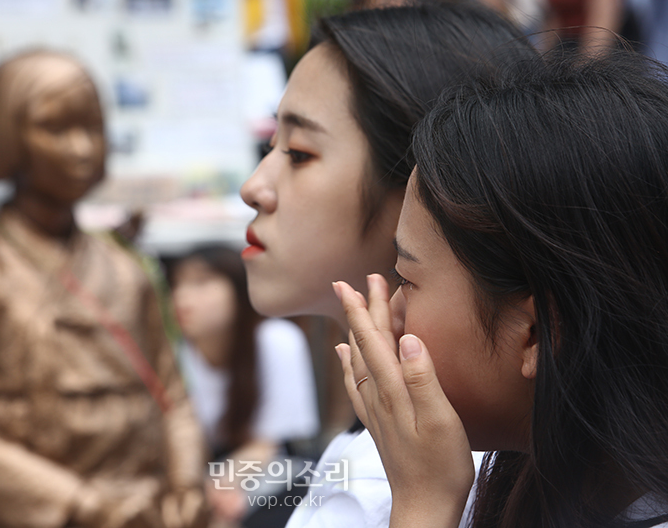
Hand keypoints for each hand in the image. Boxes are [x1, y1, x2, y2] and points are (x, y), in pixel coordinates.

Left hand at [333, 275, 474, 527]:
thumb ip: (424, 378)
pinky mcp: (379, 422)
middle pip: (365, 344)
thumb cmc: (440, 467)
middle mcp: (378, 396)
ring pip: (359, 359)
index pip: (374, 340)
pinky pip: (356, 382)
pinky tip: (344, 354)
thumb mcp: (441, 420)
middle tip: (356, 281)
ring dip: (355, 330)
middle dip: (361, 310)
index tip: (361, 280)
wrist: (424, 507)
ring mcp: (376, 409)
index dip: (366, 308)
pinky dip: (348, 362)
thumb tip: (408, 338)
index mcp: (394, 390)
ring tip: (350, 307)